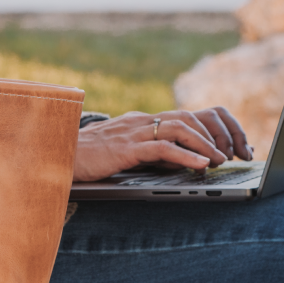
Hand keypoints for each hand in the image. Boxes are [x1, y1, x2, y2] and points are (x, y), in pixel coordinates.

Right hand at [72, 107, 250, 182]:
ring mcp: (131, 133)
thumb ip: (147, 153)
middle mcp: (138, 122)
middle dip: (210, 134)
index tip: (221, 147)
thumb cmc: (87, 159)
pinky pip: (162, 147)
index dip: (205, 130)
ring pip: (178, 128)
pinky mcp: (125, 148)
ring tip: (219, 160)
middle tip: (227, 153)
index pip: (180, 117)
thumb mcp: (122, 153)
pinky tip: (200, 165)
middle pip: (185, 117)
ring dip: (204, 144)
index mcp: (139, 122)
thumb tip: (178, 162)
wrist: (56, 156)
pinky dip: (185, 155)